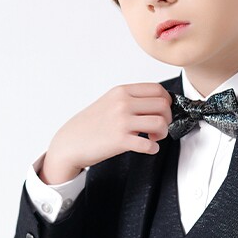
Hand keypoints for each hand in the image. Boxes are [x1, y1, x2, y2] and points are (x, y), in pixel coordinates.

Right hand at [39, 83, 172, 182]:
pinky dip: (153, 149)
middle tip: (159, 127)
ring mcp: (122, 122)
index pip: (157, 89)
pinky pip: (149, 145)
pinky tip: (148, 148)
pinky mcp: (120, 141)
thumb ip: (130, 99)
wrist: (71, 142)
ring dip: (162, 133)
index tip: (164, 111)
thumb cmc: (90, 124)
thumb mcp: (109, 101)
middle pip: (163, 105)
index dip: (167, 101)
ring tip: (153, 138)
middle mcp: (123, 103)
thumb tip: (157, 103)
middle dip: (167, 118)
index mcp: (121, 92)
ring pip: (160, 123)